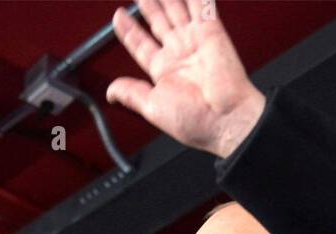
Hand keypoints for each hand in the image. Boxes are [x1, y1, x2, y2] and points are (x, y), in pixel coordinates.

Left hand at [106, 0, 265, 158]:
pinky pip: (202, 6)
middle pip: (158, 21)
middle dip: (147, 6)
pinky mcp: (212, 32)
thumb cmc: (193, 119)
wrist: (224, 119)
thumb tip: (111, 93)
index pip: (141, 44)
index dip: (129, 30)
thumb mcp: (151, 106)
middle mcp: (179, 54)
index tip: (118, 17)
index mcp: (164, 71)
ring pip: (176, 9)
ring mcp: (195, 41)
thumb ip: (131, 94)